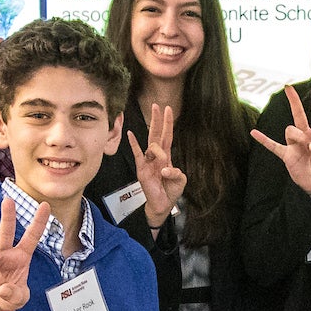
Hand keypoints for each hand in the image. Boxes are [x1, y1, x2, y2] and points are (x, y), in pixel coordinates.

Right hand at [0, 195, 51, 310]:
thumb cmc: (8, 297)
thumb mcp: (19, 300)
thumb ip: (15, 295)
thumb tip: (2, 289)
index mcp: (20, 257)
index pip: (31, 237)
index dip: (38, 222)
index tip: (45, 205)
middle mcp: (4, 253)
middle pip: (6, 232)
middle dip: (8, 217)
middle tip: (9, 201)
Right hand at [130, 102, 189, 227]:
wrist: (162, 204)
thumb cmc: (171, 191)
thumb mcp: (180, 181)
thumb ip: (176, 173)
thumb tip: (165, 168)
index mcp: (167, 156)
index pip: (167, 135)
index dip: (167, 123)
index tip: (167, 109)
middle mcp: (156, 156)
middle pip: (156, 133)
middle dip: (157, 119)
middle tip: (156, 106)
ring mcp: (148, 161)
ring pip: (151, 146)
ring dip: (158, 150)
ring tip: (163, 166)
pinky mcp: (141, 168)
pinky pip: (137, 154)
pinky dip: (134, 144)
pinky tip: (131, 134)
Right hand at [250, 88, 310, 198]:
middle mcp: (306, 136)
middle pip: (299, 115)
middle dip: (294, 101)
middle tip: (288, 87)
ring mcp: (295, 145)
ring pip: (290, 130)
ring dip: (296, 135)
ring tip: (303, 145)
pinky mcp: (287, 155)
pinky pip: (273, 146)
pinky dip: (264, 140)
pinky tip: (254, 133)